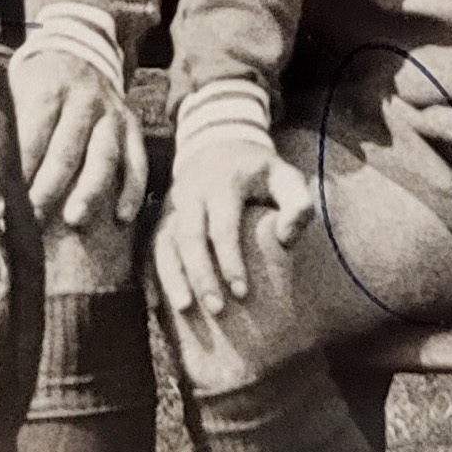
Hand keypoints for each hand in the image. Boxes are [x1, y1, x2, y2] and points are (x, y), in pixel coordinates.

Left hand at [12, 49, 146, 235]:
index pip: (34, 134)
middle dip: (50, 187)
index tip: (10, 198)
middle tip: (34, 217)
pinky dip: (133, 190)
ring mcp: (112, 114)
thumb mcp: (12, 90)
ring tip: (74, 220)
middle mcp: (84, 100)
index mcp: (50, 90)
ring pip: (104, 156)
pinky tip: (122, 217)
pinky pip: (137, 161)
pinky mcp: (133, 126)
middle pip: (67, 149)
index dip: (22, 168)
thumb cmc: (38, 82)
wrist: (79, 50)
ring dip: (90, 191)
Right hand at [152, 135, 314, 320]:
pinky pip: (153, 245)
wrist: (219, 142)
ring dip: (173, 276)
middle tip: (217, 309)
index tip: (242, 293)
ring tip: (184, 308)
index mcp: (221, 184)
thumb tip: (285, 239)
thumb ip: (298, 204)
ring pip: (165, 242)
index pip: (222, 227)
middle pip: (189, 237)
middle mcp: (191, 193)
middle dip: (201, 275)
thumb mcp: (285, 176)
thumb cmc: (259, 170)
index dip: (230, 261)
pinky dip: (155, 272)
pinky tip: (162, 301)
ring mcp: (173, 204)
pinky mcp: (163, 215)